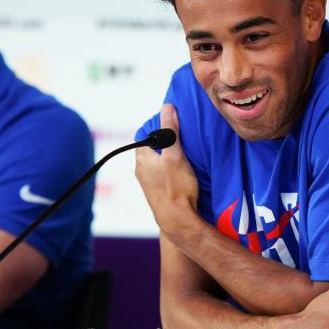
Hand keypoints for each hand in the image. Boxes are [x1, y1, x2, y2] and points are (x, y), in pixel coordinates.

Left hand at [134, 104, 200, 240]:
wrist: (178, 221)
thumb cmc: (176, 187)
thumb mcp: (175, 154)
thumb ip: (170, 131)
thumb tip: (167, 108)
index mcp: (142, 158)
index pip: (145, 134)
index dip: (158, 126)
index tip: (173, 123)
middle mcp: (141, 170)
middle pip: (152, 147)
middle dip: (166, 141)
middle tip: (183, 137)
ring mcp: (149, 182)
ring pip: (158, 161)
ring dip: (170, 156)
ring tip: (186, 153)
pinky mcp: (159, 192)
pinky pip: (163, 173)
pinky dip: (172, 168)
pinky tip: (184, 171)